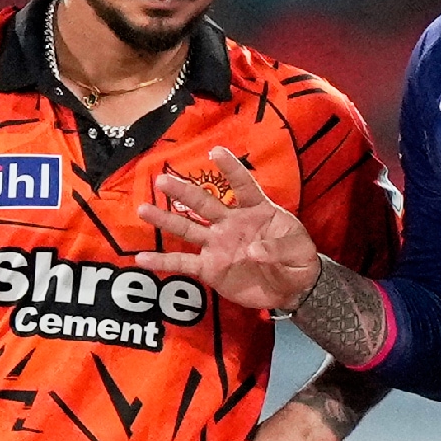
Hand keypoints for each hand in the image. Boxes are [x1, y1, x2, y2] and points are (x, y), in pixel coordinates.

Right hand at [136, 147, 320, 310]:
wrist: (291, 289)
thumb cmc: (297, 260)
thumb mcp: (299, 251)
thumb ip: (279, 248)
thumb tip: (253, 251)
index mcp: (256, 211)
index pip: (243, 185)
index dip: (231, 169)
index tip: (215, 151)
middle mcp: (231, 223)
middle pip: (205, 204)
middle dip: (184, 192)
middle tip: (162, 180)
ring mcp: (218, 245)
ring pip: (188, 229)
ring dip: (166, 220)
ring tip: (143, 209)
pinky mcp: (210, 268)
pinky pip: (183, 263)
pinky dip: (163, 261)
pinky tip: (141, 257)